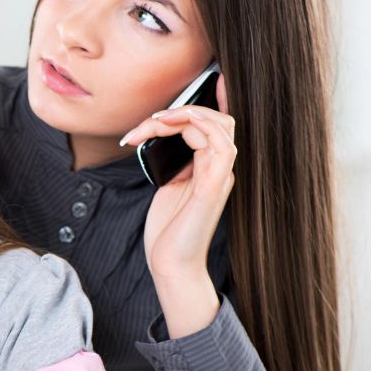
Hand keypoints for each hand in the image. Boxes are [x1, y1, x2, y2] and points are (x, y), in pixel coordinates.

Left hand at [120, 75, 235, 336]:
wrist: (171, 264)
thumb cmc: (168, 230)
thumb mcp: (168, 186)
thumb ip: (174, 162)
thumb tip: (161, 136)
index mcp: (210, 169)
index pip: (214, 126)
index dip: (198, 106)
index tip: (160, 108)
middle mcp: (220, 170)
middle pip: (220, 120)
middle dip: (185, 110)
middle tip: (150, 121)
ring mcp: (219, 178)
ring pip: (220, 127)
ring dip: (185, 116)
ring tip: (155, 122)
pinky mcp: (212, 188)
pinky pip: (218, 147)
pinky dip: (197, 128)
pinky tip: (170, 127)